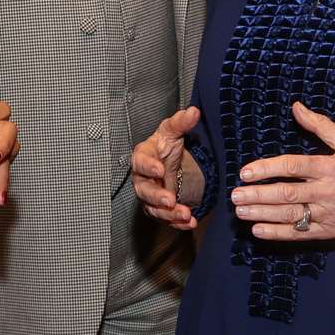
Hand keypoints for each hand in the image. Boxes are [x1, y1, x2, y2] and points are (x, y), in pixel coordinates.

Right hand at [130, 107, 201, 230]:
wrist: (169, 162)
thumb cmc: (165, 145)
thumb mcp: (173, 132)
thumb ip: (181, 123)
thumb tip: (193, 111)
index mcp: (143, 156)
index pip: (140, 161)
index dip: (148, 166)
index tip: (159, 169)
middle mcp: (143, 178)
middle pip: (143, 190)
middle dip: (156, 196)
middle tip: (170, 200)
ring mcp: (150, 195)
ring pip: (153, 208)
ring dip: (169, 213)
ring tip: (185, 215)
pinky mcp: (159, 208)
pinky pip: (165, 218)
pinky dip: (176, 223)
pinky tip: (189, 223)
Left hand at [231, 101, 334, 241]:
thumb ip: (320, 125)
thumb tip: (296, 107)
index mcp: (330, 168)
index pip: (292, 167)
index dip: (266, 169)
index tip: (246, 172)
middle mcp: (327, 192)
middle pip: (285, 194)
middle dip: (257, 194)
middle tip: (234, 194)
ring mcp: (328, 215)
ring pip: (289, 215)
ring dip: (261, 213)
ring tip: (239, 210)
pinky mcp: (331, 232)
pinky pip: (300, 234)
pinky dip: (278, 233)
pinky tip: (258, 230)